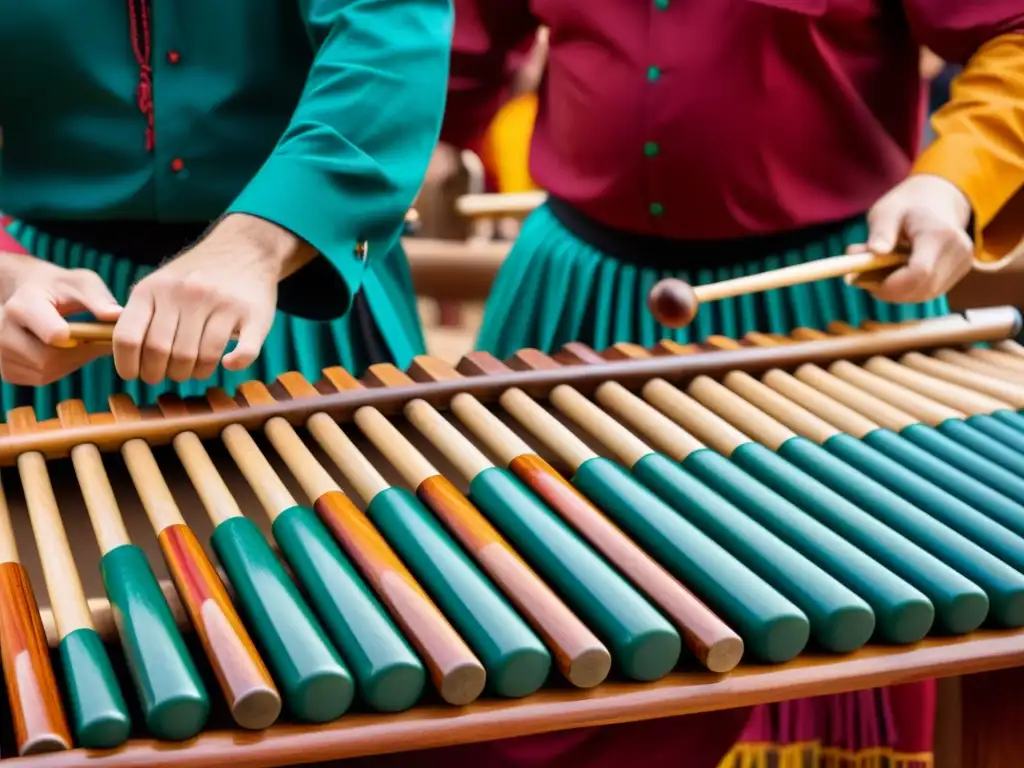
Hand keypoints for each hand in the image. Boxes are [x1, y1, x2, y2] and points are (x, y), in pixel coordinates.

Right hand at [0, 255, 121, 385]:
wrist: (30, 293)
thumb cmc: (61, 288)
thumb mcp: (82, 283)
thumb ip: (99, 297)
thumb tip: (116, 315)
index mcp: (23, 306)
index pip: (52, 334)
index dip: (78, 339)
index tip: (90, 333)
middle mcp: (4, 330)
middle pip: (48, 359)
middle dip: (77, 353)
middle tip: (89, 338)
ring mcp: (1, 352)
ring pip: (44, 371)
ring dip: (69, 362)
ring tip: (74, 341)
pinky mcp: (6, 369)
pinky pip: (39, 378)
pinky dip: (57, 369)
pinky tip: (60, 352)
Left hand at [113, 214, 313, 384]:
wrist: (245, 249)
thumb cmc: (196, 276)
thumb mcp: (159, 284)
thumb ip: (140, 315)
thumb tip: (125, 358)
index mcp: (154, 289)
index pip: (127, 337)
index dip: (127, 365)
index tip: (134, 375)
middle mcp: (185, 294)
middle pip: (162, 353)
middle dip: (161, 374)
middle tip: (168, 375)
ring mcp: (221, 303)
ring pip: (198, 358)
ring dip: (195, 374)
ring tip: (194, 371)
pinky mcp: (253, 314)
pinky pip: (243, 352)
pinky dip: (234, 364)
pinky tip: (228, 363)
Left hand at [854, 174, 973, 303]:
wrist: (938, 200)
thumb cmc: (906, 206)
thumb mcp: (887, 212)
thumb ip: (880, 232)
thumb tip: (875, 251)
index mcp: (940, 233)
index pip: (919, 273)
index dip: (891, 286)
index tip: (863, 282)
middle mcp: (958, 251)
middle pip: (922, 288)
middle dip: (889, 290)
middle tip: (863, 279)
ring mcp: (963, 264)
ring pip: (924, 294)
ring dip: (897, 291)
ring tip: (878, 272)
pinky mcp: (959, 273)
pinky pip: (929, 291)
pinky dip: (908, 289)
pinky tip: (895, 274)